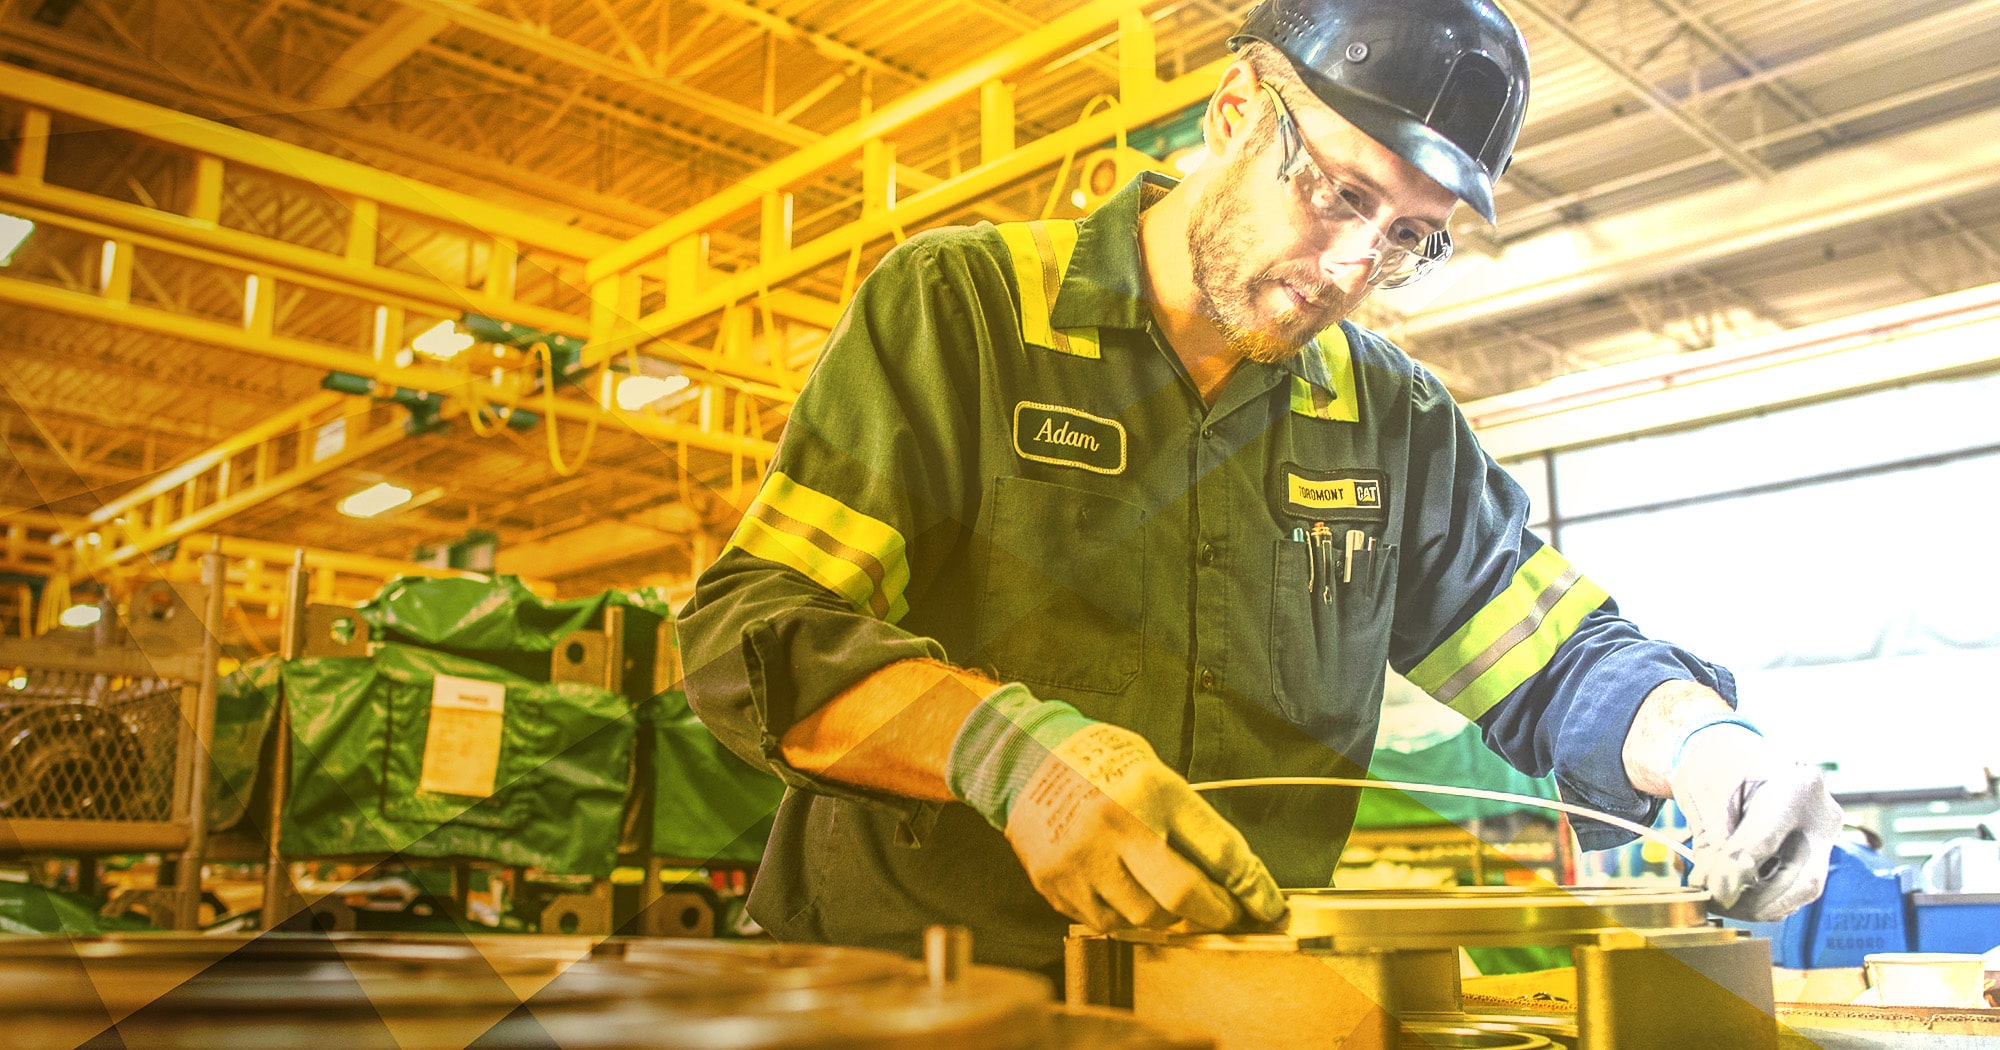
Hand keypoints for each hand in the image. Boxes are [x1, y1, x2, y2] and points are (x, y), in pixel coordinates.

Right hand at [1005, 722, 1285, 931]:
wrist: (1021, 758)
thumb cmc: (1096, 762)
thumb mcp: (1151, 770)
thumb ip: (1186, 819)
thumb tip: (1232, 873)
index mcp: (1152, 789)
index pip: (1220, 851)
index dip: (1253, 887)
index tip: (1267, 905)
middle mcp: (1118, 824)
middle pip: (1185, 896)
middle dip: (1216, 913)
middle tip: (1225, 914)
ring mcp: (1083, 858)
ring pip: (1146, 918)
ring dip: (1167, 916)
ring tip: (1165, 897)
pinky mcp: (1056, 882)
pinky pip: (1105, 923)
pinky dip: (1124, 917)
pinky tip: (1122, 892)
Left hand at [1670, 724, 1841, 920]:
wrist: (1733, 751)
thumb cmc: (1717, 766)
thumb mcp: (1706, 797)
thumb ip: (1711, 844)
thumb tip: (1711, 890)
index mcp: (1795, 786)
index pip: (1766, 841)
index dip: (1735, 873)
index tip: (1709, 891)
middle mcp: (1822, 813)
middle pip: (1802, 878)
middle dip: (1757, 902)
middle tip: (1716, 904)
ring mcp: (1824, 834)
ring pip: (1803, 888)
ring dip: (1761, 903)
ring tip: (1721, 898)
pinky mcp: (1817, 850)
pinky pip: (1798, 883)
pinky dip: (1767, 894)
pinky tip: (1736, 891)